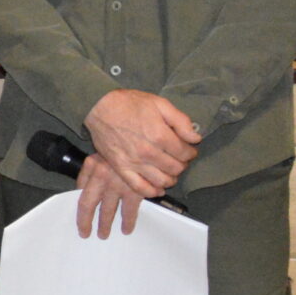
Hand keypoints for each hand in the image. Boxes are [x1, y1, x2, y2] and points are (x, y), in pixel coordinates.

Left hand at [73, 151, 144, 237]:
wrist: (147, 140)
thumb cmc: (124, 145)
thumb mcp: (102, 153)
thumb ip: (90, 171)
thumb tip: (80, 189)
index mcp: (92, 166)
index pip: (80, 192)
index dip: (79, 209)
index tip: (79, 219)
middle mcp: (102, 177)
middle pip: (88, 205)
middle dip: (86, 222)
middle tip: (86, 233)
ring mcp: (118, 184)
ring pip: (108, 210)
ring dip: (106, 224)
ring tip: (104, 234)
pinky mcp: (136, 190)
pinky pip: (130, 211)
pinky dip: (128, 221)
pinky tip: (127, 228)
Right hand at [84, 89, 199, 198]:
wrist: (100, 107)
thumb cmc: (130, 103)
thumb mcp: (160, 103)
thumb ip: (181, 121)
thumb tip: (195, 138)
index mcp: (160, 135)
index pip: (185, 153)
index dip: (191, 152)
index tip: (189, 149)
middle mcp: (148, 152)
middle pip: (175, 168)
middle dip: (182, 164)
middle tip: (179, 159)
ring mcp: (134, 162)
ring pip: (161, 180)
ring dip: (171, 178)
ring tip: (170, 171)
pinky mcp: (121, 168)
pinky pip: (140, 187)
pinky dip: (152, 191)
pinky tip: (158, 188)